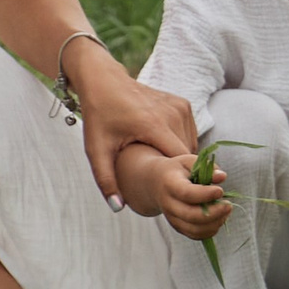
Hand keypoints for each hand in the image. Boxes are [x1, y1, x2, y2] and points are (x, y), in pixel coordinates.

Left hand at [70, 49, 196, 206]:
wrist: (104, 80)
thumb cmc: (99, 116)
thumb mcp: (97, 149)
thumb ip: (107, 180)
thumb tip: (118, 208)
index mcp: (154, 125)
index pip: (182, 160)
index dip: (181, 180)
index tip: (175, 195)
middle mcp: (173, 114)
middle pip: (188, 155)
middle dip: (179, 172)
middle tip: (163, 185)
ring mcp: (181, 106)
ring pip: (191, 145)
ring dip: (180, 159)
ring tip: (162, 169)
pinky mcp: (183, 103)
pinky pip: (189, 133)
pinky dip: (181, 144)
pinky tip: (163, 151)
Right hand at [115, 143, 232, 240]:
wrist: (156, 184)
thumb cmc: (178, 170)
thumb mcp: (190, 162)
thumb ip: (207, 168)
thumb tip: (222, 177)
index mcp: (170, 183)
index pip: (186, 193)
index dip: (205, 194)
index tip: (220, 191)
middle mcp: (168, 203)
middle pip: (190, 215)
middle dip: (214, 213)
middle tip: (228, 205)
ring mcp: (171, 218)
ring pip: (194, 229)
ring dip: (214, 223)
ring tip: (226, 211)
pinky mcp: (177, 227)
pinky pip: (195, 235)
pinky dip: (210, 230)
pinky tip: (219, 219)